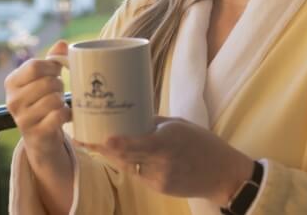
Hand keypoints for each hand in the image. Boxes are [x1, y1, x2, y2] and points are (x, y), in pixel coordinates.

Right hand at [4, 41, 70, 159]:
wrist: (40, 139)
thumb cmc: (42, 102)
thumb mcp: (42, 80)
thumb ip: (51, 61)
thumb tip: (62, 43)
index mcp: (11, 82)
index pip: (35, 66)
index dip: (52, 67)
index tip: (56, 72)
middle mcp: (13, 100)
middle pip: (47, 82)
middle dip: (59, 85)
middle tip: (59, 91)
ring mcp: (22, 119)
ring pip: (54, 99)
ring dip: (62, 100)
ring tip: (59, 103)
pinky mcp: (36, 134)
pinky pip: (58, 116)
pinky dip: (67, 114)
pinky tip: (65, 115)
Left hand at [75, 116, 254, 205]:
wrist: (223, 174)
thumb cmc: (203, 143)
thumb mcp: (179, 124)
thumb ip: (154, 124)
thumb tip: (130, 117)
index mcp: (169, 141)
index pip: (138, 145)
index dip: (117, 144)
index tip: (100, 139)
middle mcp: (162, 161)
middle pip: (126, 157)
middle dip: (104, 148)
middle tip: (83, 138)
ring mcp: (160, 178)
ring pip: (128, 166)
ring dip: (114, 156)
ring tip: (96, 143)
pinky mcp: (160, 189)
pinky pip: (138, 175)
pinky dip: (130, 164)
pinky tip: (123, 155)